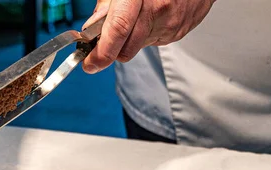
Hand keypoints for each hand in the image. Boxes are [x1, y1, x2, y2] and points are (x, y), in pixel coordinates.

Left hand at [82, 0, 215, 73]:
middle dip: (112, 49)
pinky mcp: (179, 31)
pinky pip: (154, 41)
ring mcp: (171, 22)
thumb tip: (93, 26)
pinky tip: (151, 16)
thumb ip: (107, 3)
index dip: (101, 53)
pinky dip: (147, 33)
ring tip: (135, 16)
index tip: (91, 64)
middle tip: (104, 40)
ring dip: (131, 38)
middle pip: (127, 47)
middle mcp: (157, 9)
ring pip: (139, 47)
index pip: (118, 30)